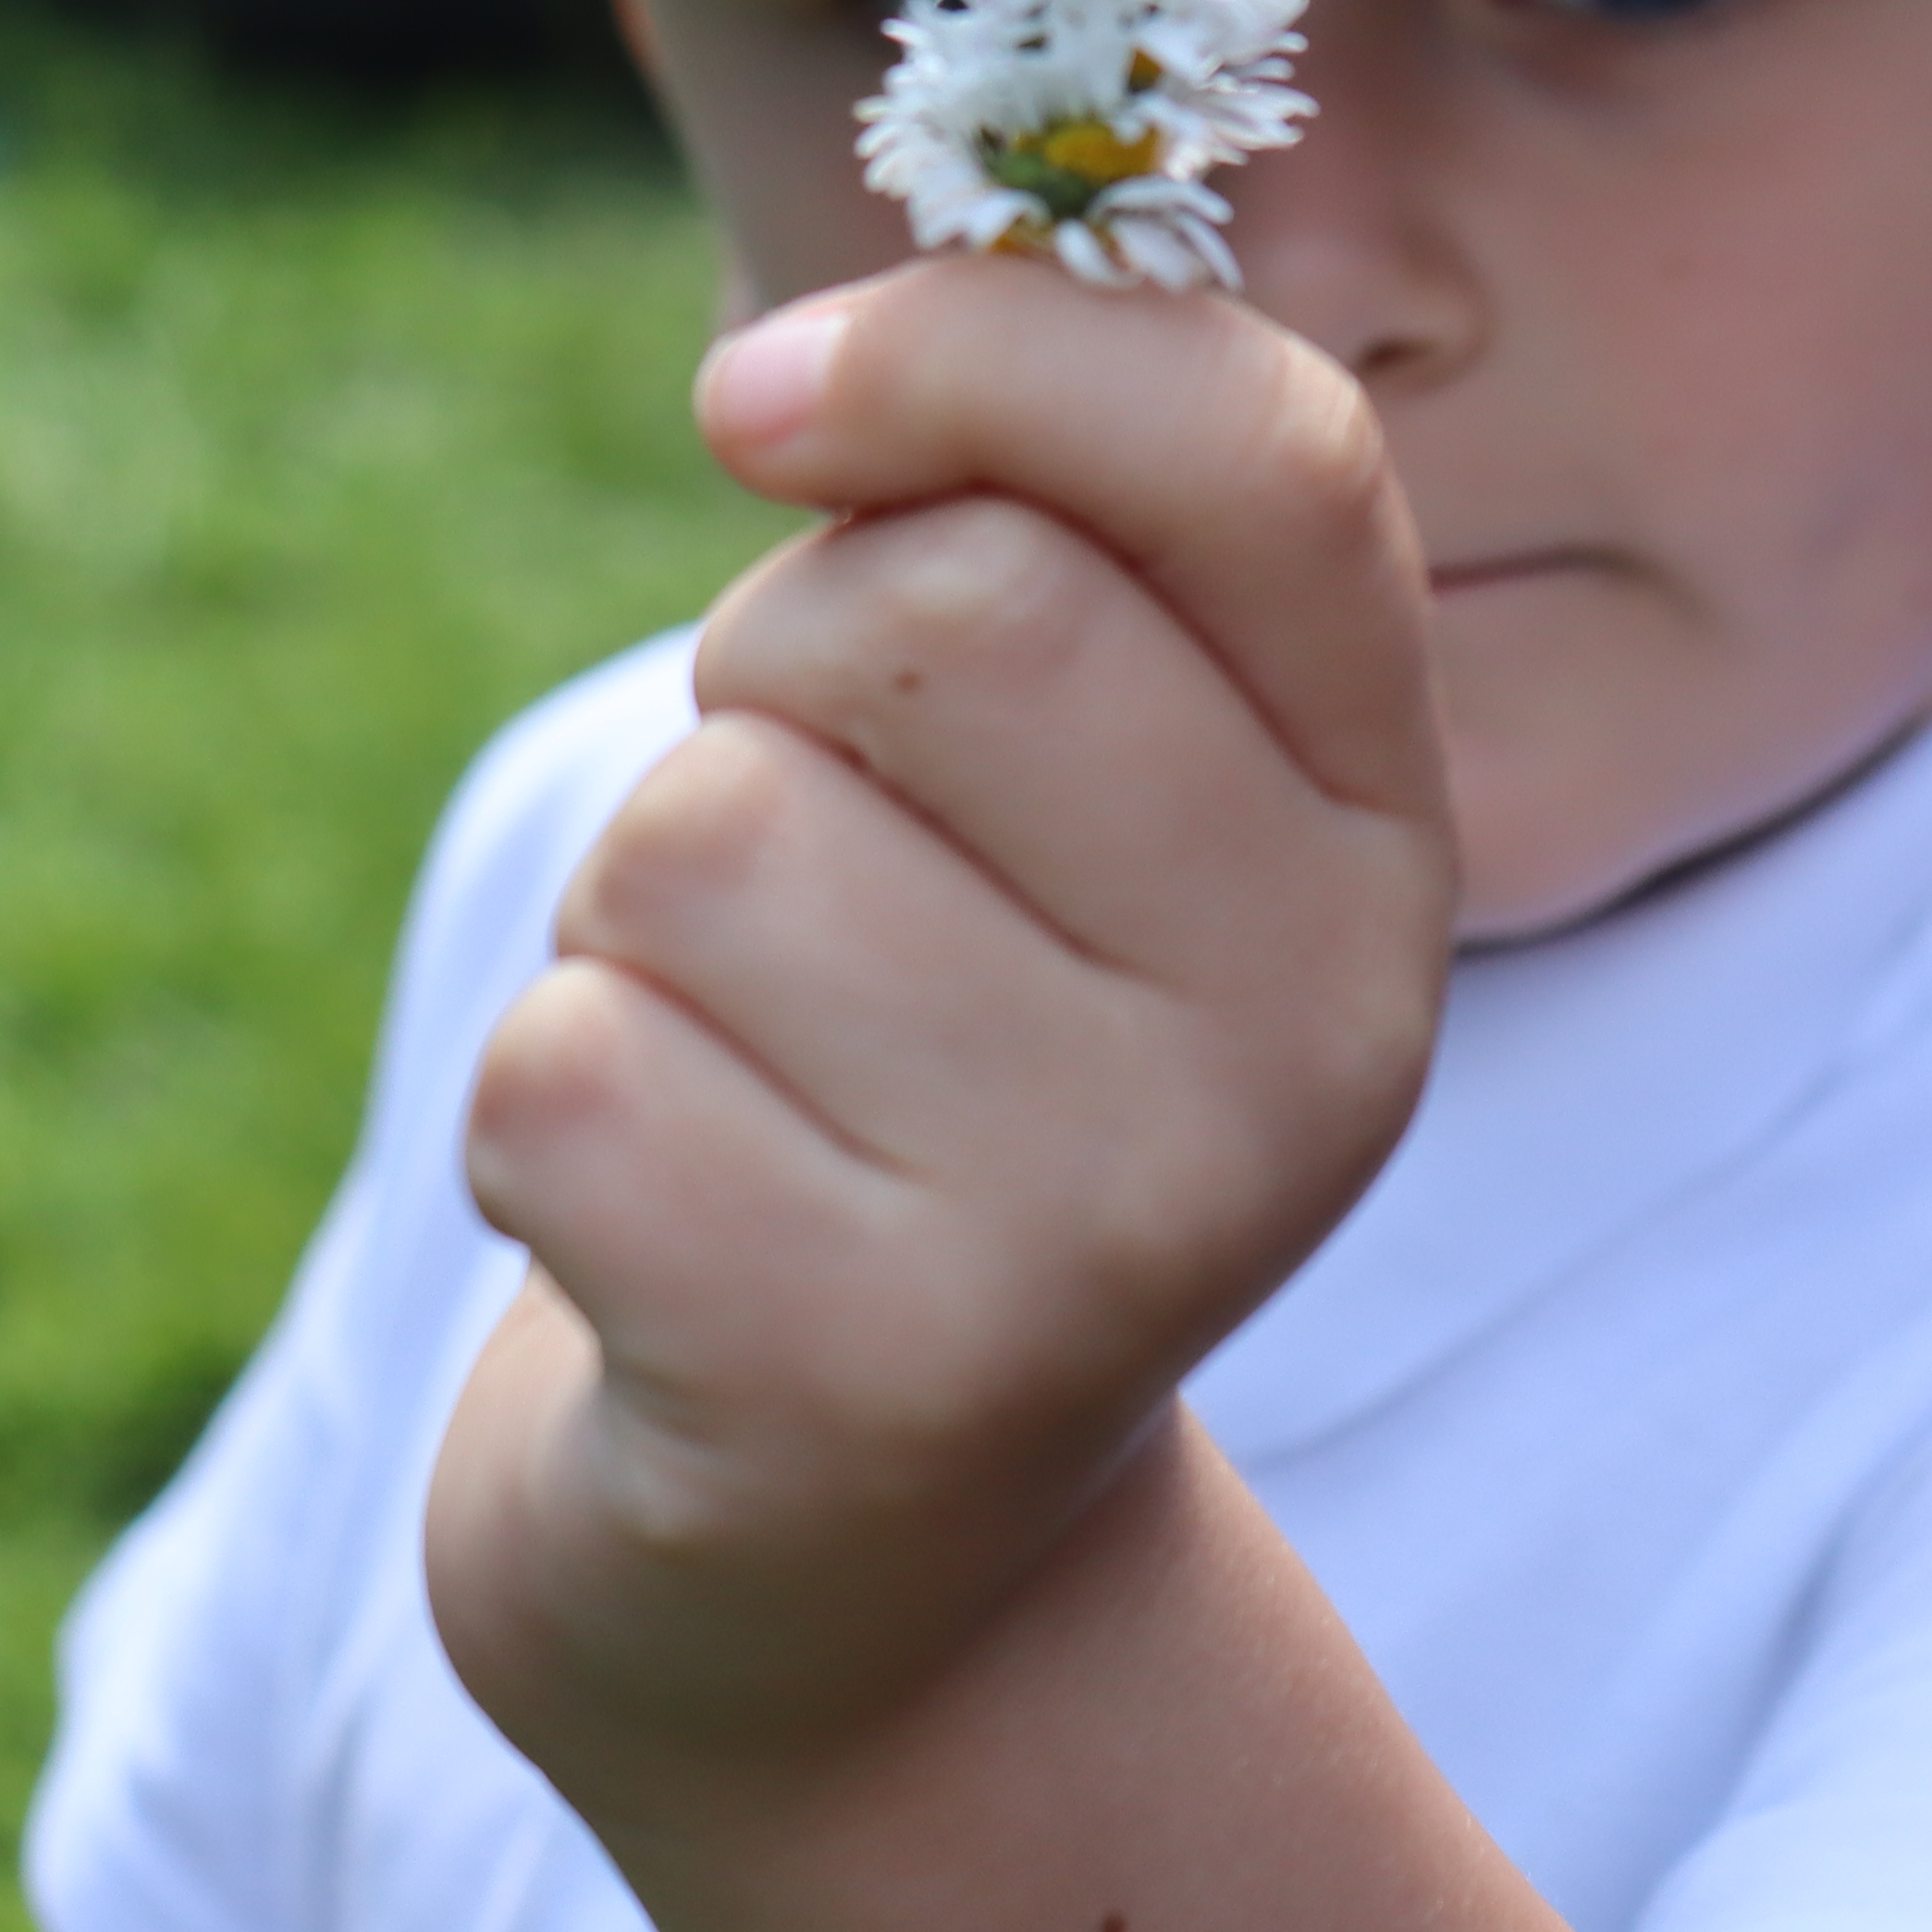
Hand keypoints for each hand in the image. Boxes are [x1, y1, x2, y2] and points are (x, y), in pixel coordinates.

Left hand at [419, 257, 1458, 1790]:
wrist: (869, 1584)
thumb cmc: (920, 1060)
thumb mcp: (1053, 800)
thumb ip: (1016, 528)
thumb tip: (781, 375)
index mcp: (1384, 842)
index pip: (1262, 450)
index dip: (982, 348)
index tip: (760, 403)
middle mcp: (1312, 1036)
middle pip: (941, 611)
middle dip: (769, 678)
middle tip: (799, 857)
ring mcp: (1116, 1229)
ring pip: (711, 839)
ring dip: (637, 924)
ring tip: (750, 1071)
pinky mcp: (871, 1388)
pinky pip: (568, 1068)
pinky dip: (547, 1118)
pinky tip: (671, 1234)